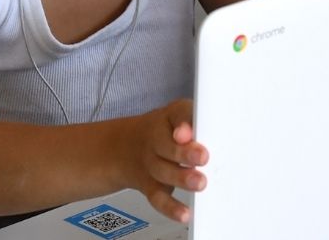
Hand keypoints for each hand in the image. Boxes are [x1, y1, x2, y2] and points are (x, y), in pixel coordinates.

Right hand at [120, 99, 208, 222]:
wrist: (125, 147)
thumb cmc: (166, 130)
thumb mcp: (179, 115)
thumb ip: (194, 122)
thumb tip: (201, 133)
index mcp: (168, 118)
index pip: (177, 115)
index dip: (183, 124)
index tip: (186, 133)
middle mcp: (156, 140)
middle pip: (166, 146)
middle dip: (184, 152)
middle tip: (203, 158)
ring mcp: (152, 165)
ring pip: (163, 171)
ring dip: (181, 178)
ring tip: (200, 183)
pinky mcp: (151, 187)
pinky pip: (158, 198)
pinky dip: (171, 208)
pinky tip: (185, 214)